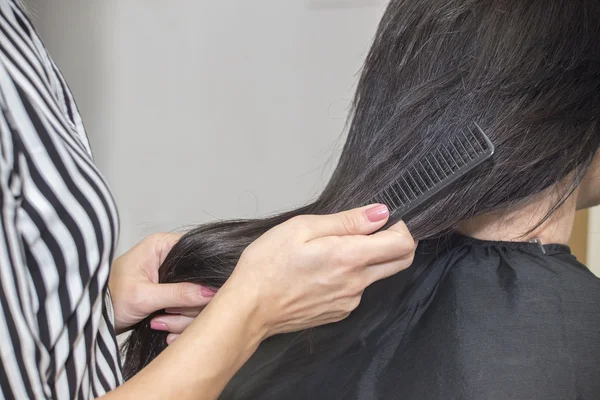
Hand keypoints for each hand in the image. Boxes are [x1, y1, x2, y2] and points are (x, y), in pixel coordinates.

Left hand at [109, 233, 214, 334]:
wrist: (95, 320)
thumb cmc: (109, 301)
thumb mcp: (145, 297)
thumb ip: (179, 293)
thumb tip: (210, 292)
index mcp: (161, 245)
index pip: (197, 253)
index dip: (200, 276)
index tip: (191, 297)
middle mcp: (168, 257)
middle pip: (198, 279)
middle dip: (187, 304)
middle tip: (168, 315)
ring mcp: (170, 276)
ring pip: (195, 297)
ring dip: (182, 316)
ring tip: (160, 324)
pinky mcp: (169, 292)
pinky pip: (186, 306)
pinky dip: (178, 321)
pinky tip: (163, 327)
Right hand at [217, 204, 415, 337]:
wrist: (249, 308)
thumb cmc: (268, 264)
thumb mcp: (302, 228)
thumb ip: (347, 221)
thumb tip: (380, 213)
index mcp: (350, 257)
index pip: (403, 245)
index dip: (402, 227)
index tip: (385, 220)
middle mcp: (357, 283)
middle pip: (400, 262)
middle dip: (395, 243)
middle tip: (370, 231)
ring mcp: (349, 301)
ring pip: (376, 276)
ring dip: (367, 261)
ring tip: (329, 252)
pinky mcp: (339, 313)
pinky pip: (357, 291)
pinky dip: (350, 277)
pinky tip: (321, 272)